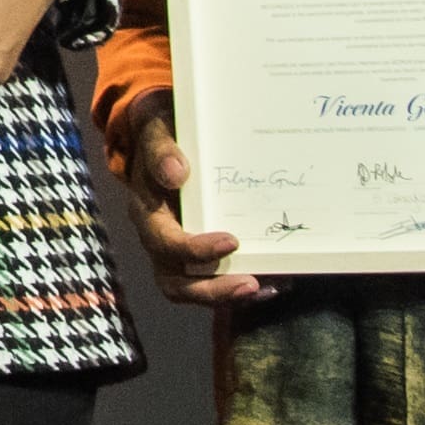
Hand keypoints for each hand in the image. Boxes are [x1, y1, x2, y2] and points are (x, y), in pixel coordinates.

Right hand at [108, 97, 278, 306]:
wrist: (165, 137)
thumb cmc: (162, 134)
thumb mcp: (156, 130)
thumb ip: (162, 148)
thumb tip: (176, 173)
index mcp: (147, 212)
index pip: (164, 242)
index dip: (194, 249)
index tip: (231, 242)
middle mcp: (160, 239)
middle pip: (176, 282)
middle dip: (214, 290)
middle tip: (251, 284)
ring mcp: (179, 252)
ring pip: (195, 290)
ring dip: (230, 295)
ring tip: (268, 288)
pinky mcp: (201, 255)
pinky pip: (218, 281)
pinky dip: (245, 286)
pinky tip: (277, 280)